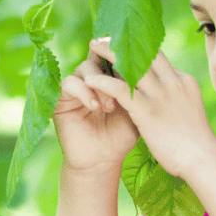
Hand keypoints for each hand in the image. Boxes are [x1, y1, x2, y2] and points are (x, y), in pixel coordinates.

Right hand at [53, 40, 139, 173]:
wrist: (102, 161)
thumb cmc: (122, 136)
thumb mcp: (137, 108)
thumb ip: (140, 86)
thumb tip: (155, 63)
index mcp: (111, 76)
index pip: (115, 54)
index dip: (125, 56)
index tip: (138, 66)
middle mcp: (92, 77)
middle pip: (100, 54)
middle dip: (112, 67)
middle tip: (124, 81)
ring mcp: (76, 86)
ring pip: (85, 67)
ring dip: (101, 84)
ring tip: (111, 106)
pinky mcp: (61, 98)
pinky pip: (69, 83)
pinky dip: (83, 92)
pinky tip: (95, 106)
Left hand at [84, 38, 215, 178]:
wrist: (203, 160)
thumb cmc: (195, 143)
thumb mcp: (188, 111)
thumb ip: (176, 99)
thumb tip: (166, 97)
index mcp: (183, 81)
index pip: (159, 58)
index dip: (139, 48)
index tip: (122, 43)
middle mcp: (173, 82)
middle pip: (145, 52)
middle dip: (124, 41)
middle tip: (105, 33)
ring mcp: (161, 96)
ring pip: (130, 65)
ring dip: (109, 52)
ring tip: (92, 45)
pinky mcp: (148, 111)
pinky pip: (120, 89)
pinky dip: (104, 82)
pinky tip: (90, 80)